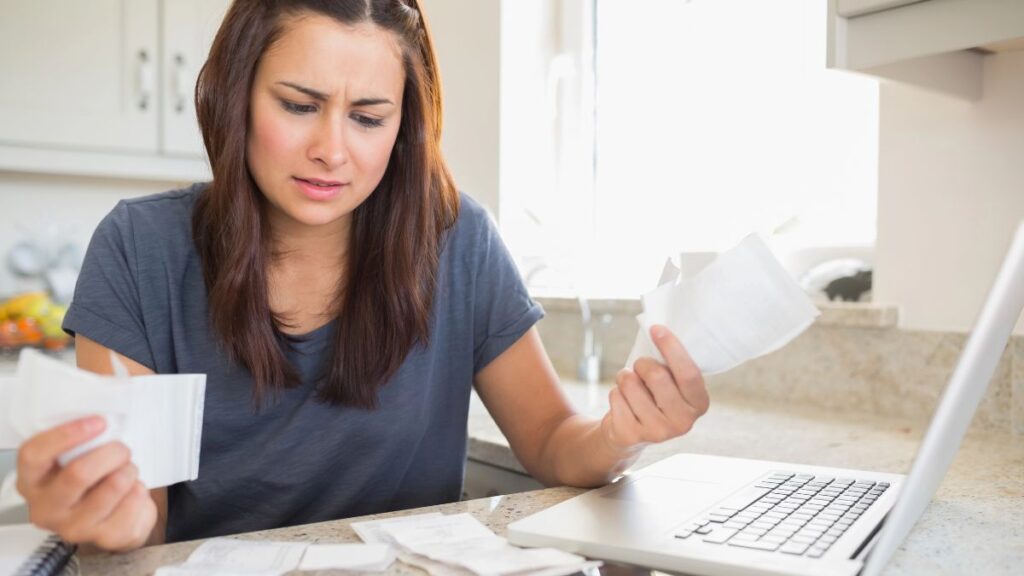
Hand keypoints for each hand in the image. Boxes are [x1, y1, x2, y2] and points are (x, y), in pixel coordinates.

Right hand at [16, 416, 156, 551]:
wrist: (117, 510)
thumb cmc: (96, 472)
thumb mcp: (83, 447)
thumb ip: (86, 420)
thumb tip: (110, 379)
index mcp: (32, 479)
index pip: (34, 455)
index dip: (66, 434)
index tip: (99, 421)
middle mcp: (46, 507)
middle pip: (78, 474)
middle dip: (111, 453)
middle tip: (122, 448)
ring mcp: (74, 527)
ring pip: (112, 486)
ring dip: (129, 470)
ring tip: (127, 469)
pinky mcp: (105, 537)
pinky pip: (133, 504)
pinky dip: (141, 490)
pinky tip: (133, 490)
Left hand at [599, 325, 709, 452]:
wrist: (631, 433)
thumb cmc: (654, 396)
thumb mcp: (671, 382)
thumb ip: (672, 364)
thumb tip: (658, 331)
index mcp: (699, 403)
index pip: (689, 373)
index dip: (672, 348)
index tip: (656, 328)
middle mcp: (684, 422)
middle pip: (657, 376)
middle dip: (643, 363)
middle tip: (640, 366)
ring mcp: (658, 432)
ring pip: (631, 383)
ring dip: (625, 377)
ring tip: (630, 385)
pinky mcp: (631, 435)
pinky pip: (615, 396)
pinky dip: (615, 392)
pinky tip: (623, 403)